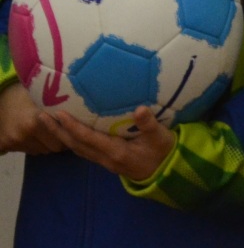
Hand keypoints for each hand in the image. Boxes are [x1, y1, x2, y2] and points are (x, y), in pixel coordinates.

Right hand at [0, 83, 65, 154]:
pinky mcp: (4, 145)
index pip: (58, 142)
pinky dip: (32, 145)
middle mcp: (23, 135)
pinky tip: (33, 134)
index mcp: (34, 123)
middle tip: (62, 132)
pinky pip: (26, 150)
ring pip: (38, 151)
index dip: (67, 136)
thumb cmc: (26, 94)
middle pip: (50, 149)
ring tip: (46, 132)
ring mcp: (13, 142)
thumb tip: (77, 121)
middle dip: (58, 142)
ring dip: (44, 144)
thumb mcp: (44, 99)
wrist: (1, 96)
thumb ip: (57, 112)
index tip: (72, 131)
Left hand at [47, 107, 174, 181]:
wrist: (165, 172)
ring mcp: (103, 161)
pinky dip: (71, 140)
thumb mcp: (160, 136)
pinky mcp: (105, 159)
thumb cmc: (162, 151)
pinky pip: (82, 150)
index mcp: (116, 152)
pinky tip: (67, 131)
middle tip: (42, 116)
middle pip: (75, 145)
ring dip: (61, 136)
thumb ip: (149, 124)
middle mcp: (105, 158)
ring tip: (49, 121)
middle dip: (58, 131)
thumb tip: (139, 109)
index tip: (59, 114)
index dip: (72, 127)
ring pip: (76, 149)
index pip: (88, 139)